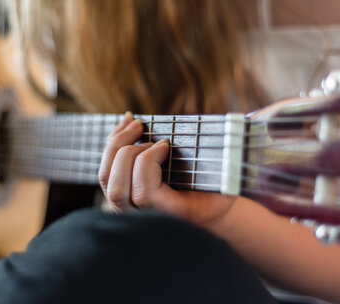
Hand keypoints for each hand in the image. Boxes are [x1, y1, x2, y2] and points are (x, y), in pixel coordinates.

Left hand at [98, 113, 235, 229]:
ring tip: (137, 123)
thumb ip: (225, 168)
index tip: (165, 144)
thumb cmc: (217, 194)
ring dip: (117, 144)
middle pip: (117, 187)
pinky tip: (128, 122)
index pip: (143, 193)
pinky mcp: (119, 194)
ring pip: (105, 178)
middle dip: (130, 153)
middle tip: (153, 138)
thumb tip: (235, 129)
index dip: (147, 164)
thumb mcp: (227, 184)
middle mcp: (142, 218)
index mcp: (169, 217)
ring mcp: (126, 208)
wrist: (203, 212)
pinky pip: (105, 169)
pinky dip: (113, 142)